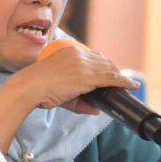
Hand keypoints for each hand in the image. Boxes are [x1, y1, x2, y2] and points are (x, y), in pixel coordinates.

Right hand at [17, 43, 138, 114]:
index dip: (105, 64)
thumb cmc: (39, 89)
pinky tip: (131, 86)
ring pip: (109, 69)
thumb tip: (96, 110)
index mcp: (69, 51)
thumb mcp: (61, 91)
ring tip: (127, 85)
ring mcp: (83, 64)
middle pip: (104, 61)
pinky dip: (123, 82)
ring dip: (119, 77)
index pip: (94, 56)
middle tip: (121, 81)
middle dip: (114, 71)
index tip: (111, 71)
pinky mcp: (86, 75)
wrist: (29, 87)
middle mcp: (78, 54)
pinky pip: (110, 78)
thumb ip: (80, 101)